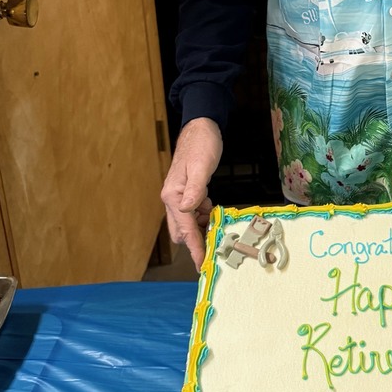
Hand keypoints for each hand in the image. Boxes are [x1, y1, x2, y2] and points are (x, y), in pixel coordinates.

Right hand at [161, 117, 222, 270]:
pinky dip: (204, 216)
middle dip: (197, 241)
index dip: (195, 247)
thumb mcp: (202, 166)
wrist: (201, 127)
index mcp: (173, 195)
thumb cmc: (201, 144)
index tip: (202, 264)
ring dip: (202, 228)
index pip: (185, 228)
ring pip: (189, 223)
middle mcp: (172, 198)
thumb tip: (188, 209)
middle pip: (183, 231)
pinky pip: (194, 213)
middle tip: (217, 247)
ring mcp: (179, 196)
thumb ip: (196, 189)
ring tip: (218, 226)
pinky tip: (213, 211)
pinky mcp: (187, 193)